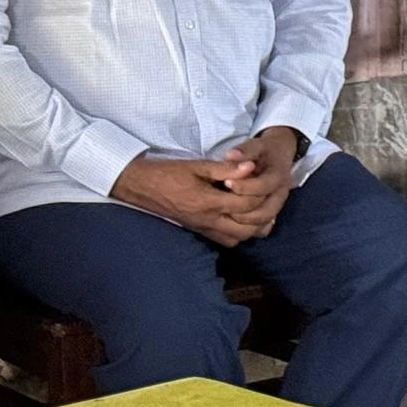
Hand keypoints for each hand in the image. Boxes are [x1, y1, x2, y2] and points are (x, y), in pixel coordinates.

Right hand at [109, 150, 269, 246]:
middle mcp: (207, 220)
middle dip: (261, 216)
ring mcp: (202, 228)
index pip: (246, 205)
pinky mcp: (197, 230)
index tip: (261, 180)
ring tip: (257, 208)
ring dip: (251, 227)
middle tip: (265, 198)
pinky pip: (224, 240)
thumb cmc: (168, 173)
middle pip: (246, 229)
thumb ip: (226, 168)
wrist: (141, 186)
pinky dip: (238, 233)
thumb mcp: (198, 166)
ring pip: (236, 239)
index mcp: (208, 202)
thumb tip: (251, 166)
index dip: (259, 193)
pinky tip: (242, 218)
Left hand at [216, 125, 302, 237]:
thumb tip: (230, 155)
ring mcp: (277, 206)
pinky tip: (232, 224)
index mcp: (278, 176)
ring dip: (242, 223)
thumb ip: (244, 150)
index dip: (243, 186)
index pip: (263, 186)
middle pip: (265, 211)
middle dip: (241, 211)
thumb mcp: (256, 145)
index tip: (226, 182)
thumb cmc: (265, 151)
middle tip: (222, 204)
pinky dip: (248, 230)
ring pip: (263, 224)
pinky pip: (262, 229)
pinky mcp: (272, 213)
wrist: (279, 155)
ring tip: (224, 214)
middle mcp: (281, 194)